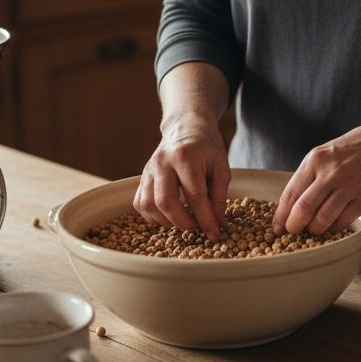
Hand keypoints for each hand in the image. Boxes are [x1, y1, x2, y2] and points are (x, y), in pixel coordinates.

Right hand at [134, 111, 229, 240]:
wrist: (186, 127)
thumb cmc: (207, 147)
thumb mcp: (221, 167)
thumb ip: (219, 196)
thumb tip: (218, 224)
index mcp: (186, 158)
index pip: (195, 197)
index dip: (205, 220)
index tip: (214, 234)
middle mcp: (163, 162)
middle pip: (165, 202)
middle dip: (183, 223)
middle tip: (197, 227)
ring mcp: (149, 169)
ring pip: (148, 205)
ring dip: (166, 221)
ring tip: (183, 221)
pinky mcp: (143, 175)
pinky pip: (139, 202)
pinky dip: (151, 215)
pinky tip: (167, 216)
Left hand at [274, 119, 360, 235]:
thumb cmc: (357, 146)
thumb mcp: (327, 151)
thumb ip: (311, 174)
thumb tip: (293, 202)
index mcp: (315, 160)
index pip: (290, 194)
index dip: (281, 215)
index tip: (276, 228)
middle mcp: (330, 173)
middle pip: (303, 210)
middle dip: (294, 227)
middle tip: (293, 233)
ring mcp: (349, 186)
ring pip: (322, 220)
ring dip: (315, 230)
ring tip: (314, 230)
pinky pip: (343, 221)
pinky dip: (334, 228)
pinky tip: (333, 226)